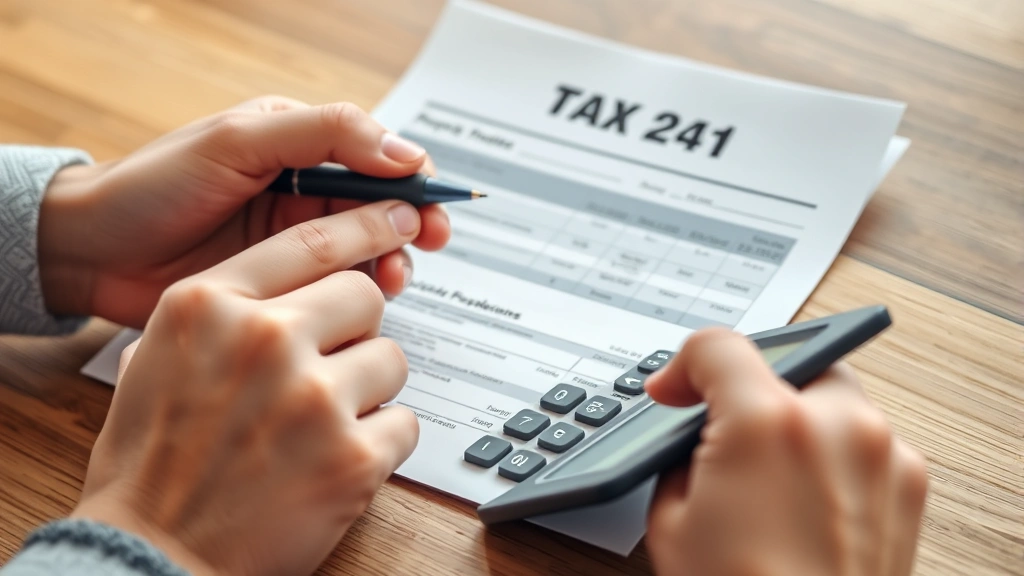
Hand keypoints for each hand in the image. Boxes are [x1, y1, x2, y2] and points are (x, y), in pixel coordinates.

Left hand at [37, 96, 448, 326]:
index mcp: (298, 142)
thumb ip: (324, 133)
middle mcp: (304, 188)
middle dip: (413, 224)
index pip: (378, 152)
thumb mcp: (240, 141)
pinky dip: (361, 293)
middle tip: (427, 246)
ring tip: (390, 279)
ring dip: (391, 260)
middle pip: (384, 203)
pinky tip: (363, 300)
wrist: (94, 254)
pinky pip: (340, 285)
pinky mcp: (286, 282)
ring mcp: (296, 238)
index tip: (433, 205)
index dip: (414, 178)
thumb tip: (404, 150)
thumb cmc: (154, 186)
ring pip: (370, 247)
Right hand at [71, 200, 422, 574]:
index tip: (394, 223)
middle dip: (356, 329)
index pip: (310, 243)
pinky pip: (406, 423)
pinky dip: (382, 442)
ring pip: (392, 357)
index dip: (362, 230)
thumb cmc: (148, 467)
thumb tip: (263, 295)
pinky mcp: (352, 457)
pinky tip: (339, 459)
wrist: (148, 557)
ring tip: (326, 422)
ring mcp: (312, 397)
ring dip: (369, 388)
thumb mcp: (149, 363)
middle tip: (332, 364)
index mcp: (208, 305)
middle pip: (363, 295)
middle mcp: (263, 338)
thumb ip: (211, 316)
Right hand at [644, 328, 927, 575]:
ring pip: (828, 397)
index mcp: (767, 424)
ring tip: (762, 472)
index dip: (683, 366)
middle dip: (746, 391)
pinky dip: (830, 451)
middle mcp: (837, 423)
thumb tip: (697, 439)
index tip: (673, 391)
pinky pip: (861, 439)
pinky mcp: (909, 484)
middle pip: (784, 362)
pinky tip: (802, 494)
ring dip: (792, 417)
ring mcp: (883, 452)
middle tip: (719, 433)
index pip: (718, 347)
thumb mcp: (671, 521)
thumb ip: (681, 458)